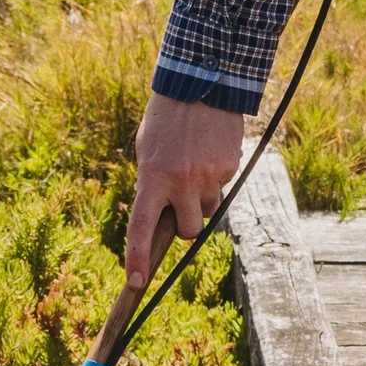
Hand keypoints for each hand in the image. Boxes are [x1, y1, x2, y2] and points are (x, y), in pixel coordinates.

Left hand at [126, 91, 245, 282]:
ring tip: (195, 163)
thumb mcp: (147, 151)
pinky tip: (209, 150)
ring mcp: (209, 176)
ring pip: (208, 208)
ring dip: (201, 197)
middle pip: (189, 231)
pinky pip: (222, 185)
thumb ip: (153, 184)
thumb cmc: (165, 119)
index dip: (137, 258)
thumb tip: (165, 217)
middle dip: (186, 226)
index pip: (141, 227)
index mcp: (152, 178)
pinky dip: (216, 175)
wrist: (200, 82)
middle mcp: (181, 182)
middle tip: (181, 204)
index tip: (135, 282)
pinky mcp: (229, 167)